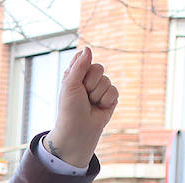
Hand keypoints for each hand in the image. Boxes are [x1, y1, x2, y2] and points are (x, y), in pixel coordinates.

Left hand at [44, 47, 118, 168]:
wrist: (78, 131)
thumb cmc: (70, 108)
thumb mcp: (71, 83)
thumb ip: (80, 65)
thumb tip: (88, 48)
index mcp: (76, 74)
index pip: (84, 58)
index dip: (83, 68)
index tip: (77, 80)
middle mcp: (89, 80)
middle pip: (98, 68)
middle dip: (91, 83)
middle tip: (84, 95)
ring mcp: (100, 89)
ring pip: (107, 81)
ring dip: (97, 94)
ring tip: (90, 104)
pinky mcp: (111, 99)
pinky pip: (114, 91)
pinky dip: (106, 100)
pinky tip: (99, 108)